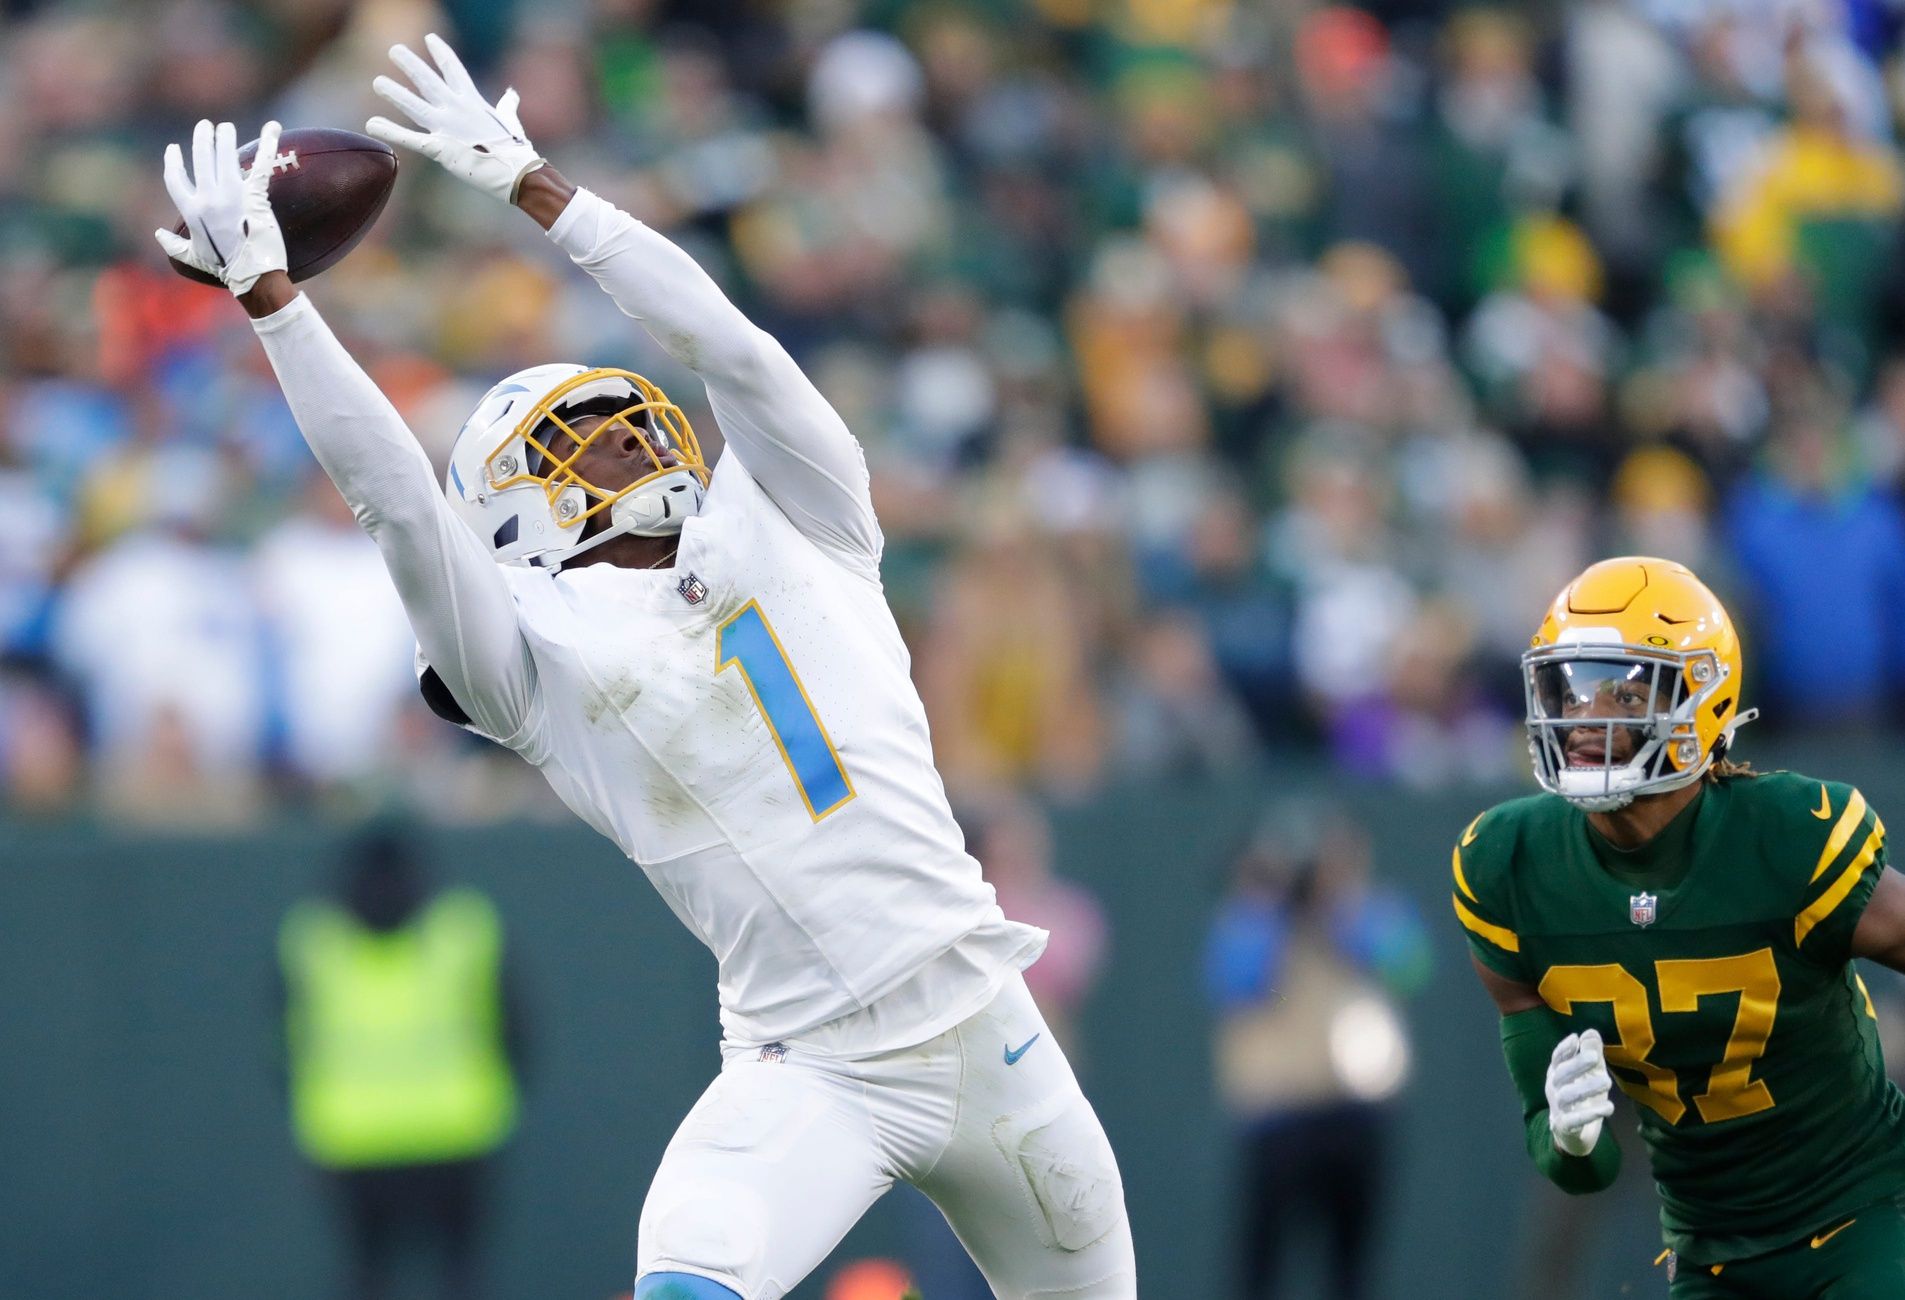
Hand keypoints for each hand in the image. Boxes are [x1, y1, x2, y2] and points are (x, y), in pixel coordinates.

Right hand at [155, 119, 287, 296]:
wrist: (253, 274)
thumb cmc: (224, 267)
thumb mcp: (193, 256)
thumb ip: (174, 245)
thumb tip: (158, 234)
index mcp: (191, 210)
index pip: (175, 178)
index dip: (173, 162)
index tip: (174, 149)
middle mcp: (208, 199)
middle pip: (201, 159)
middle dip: (202, 140)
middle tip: (206, 127)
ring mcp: (231, 196)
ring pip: (224, 156)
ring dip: (224, 138)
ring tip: (225, 128)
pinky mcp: (255, 196)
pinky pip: (261, 165)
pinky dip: (268, 144)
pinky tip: (273, 127)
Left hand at [367, 33, 544, 203]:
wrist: (518, 172)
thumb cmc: (516, 149)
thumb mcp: (510, 120)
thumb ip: (506, 105)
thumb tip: (511, 93)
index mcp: (473, 101)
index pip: (454, 70)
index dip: (441, 53)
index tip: (429, 38)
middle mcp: (457, 110)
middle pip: (428, 81)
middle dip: (410, 64)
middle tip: (394, 50)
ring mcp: (447, 128)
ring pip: (414, 106)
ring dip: (394, 93)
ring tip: (377, 82)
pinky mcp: (440, 149)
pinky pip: (410, 138)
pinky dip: (390, 131)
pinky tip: (372, 124)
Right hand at [1546, 1029, 1615, 1155]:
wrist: (1574, 1135)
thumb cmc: (1582, 1098)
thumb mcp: (1589, 1075)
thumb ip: (1590, 1054)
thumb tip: (1591, 1032)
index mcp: (1557, 1074)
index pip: (1557, 1059)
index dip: (1564, 1049)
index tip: (1575, 1038)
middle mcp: (1553, 1089)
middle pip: (1561, 1074)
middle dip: (1576, 1065)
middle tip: (1595, 1058)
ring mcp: (1557, 1108)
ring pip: (1568, 1096)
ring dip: (1587, 1088)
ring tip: (1608, 1082)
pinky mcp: (1565, 1127)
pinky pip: (1574, 1119)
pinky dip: (1590, 1114)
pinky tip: (1609, 1108)